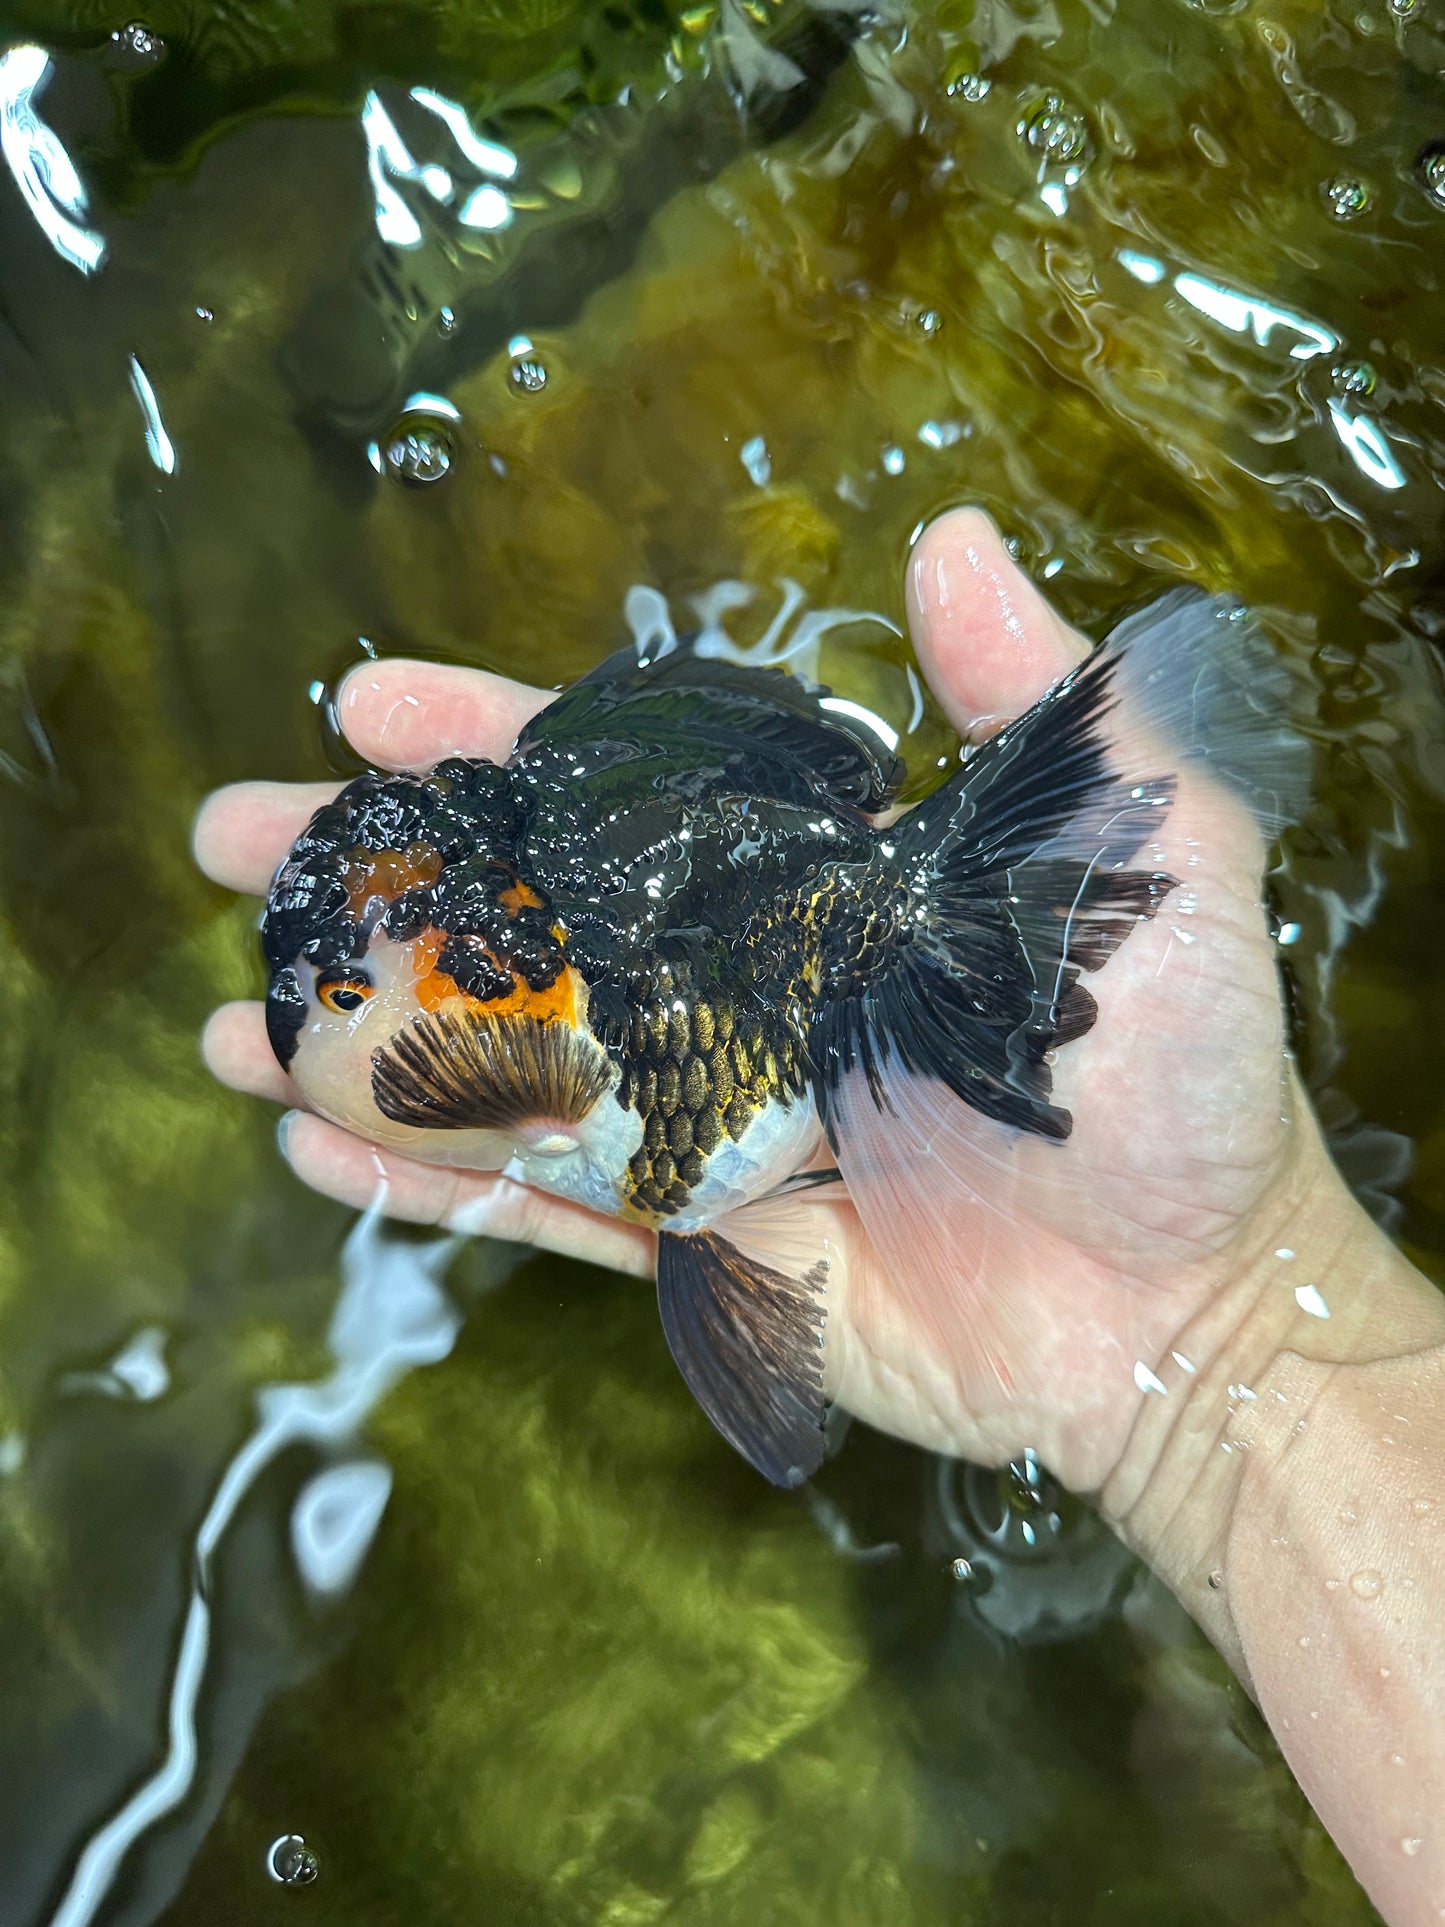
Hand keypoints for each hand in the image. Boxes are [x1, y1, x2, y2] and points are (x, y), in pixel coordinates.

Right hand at [194, 508, 1332, 1494]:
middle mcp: (740, 994)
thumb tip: (945, 535)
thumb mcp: (1135, 854)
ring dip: (361, 1039)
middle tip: (233, 844)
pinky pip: (544, 1210)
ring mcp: (709, 1124)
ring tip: (231, 1014)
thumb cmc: (1182, 1076)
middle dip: (373, 881)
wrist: (1194, 1301)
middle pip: (524, 923)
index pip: (622, 796)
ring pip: (505, 1067)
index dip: (494, 746)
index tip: (369, 704)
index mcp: (814, 890)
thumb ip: (1039, 703)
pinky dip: (432, 1181)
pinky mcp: (703, 1246)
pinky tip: (315, 1142)